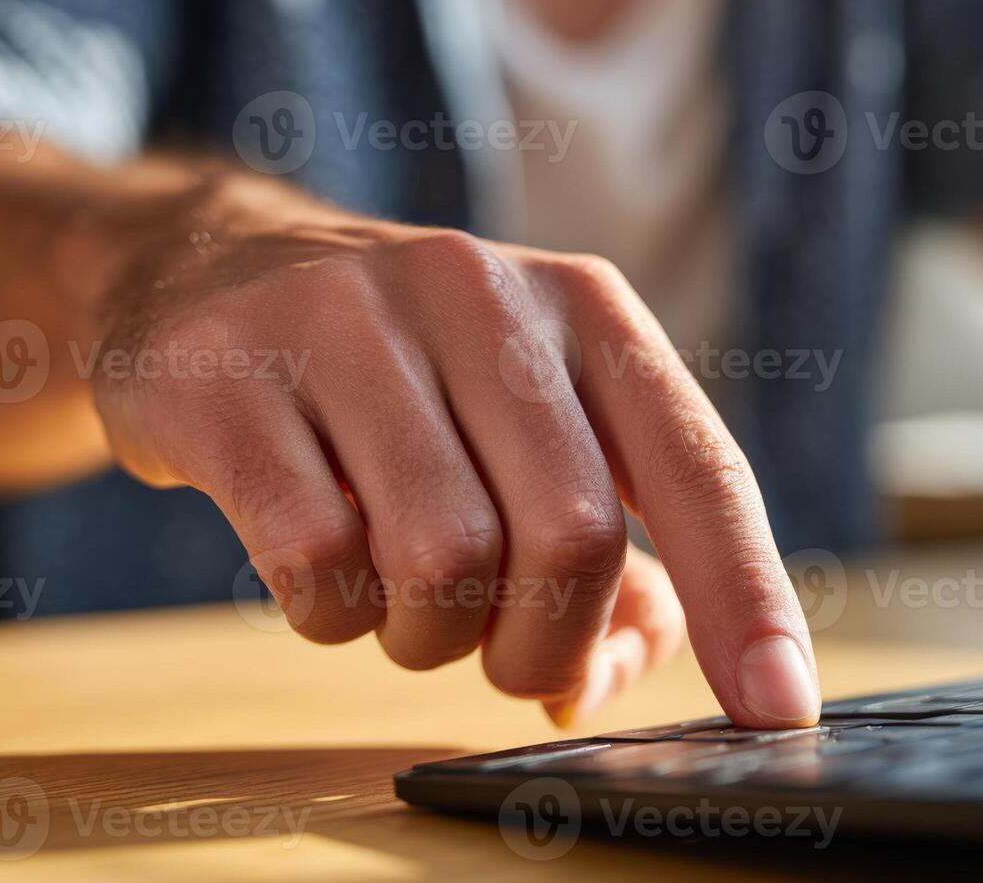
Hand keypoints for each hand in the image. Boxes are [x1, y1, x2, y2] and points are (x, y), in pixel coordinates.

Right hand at [88, 190, 819, 726]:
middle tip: (501, 655)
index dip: (746, 599)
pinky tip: (317, 569)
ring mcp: (342, 322)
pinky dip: (329, 613)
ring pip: (439, 557)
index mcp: (580, 306)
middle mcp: (474, 291)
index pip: (698, 467)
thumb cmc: (400, 377)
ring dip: (426, 635)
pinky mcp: (227, 374)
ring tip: (398, 601)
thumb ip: (605, 553)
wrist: (205, 269)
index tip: (777, 713)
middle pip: (568, 533)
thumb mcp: (525, 425)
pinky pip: (313, 559)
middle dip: (541, 646)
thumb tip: (610, 676)